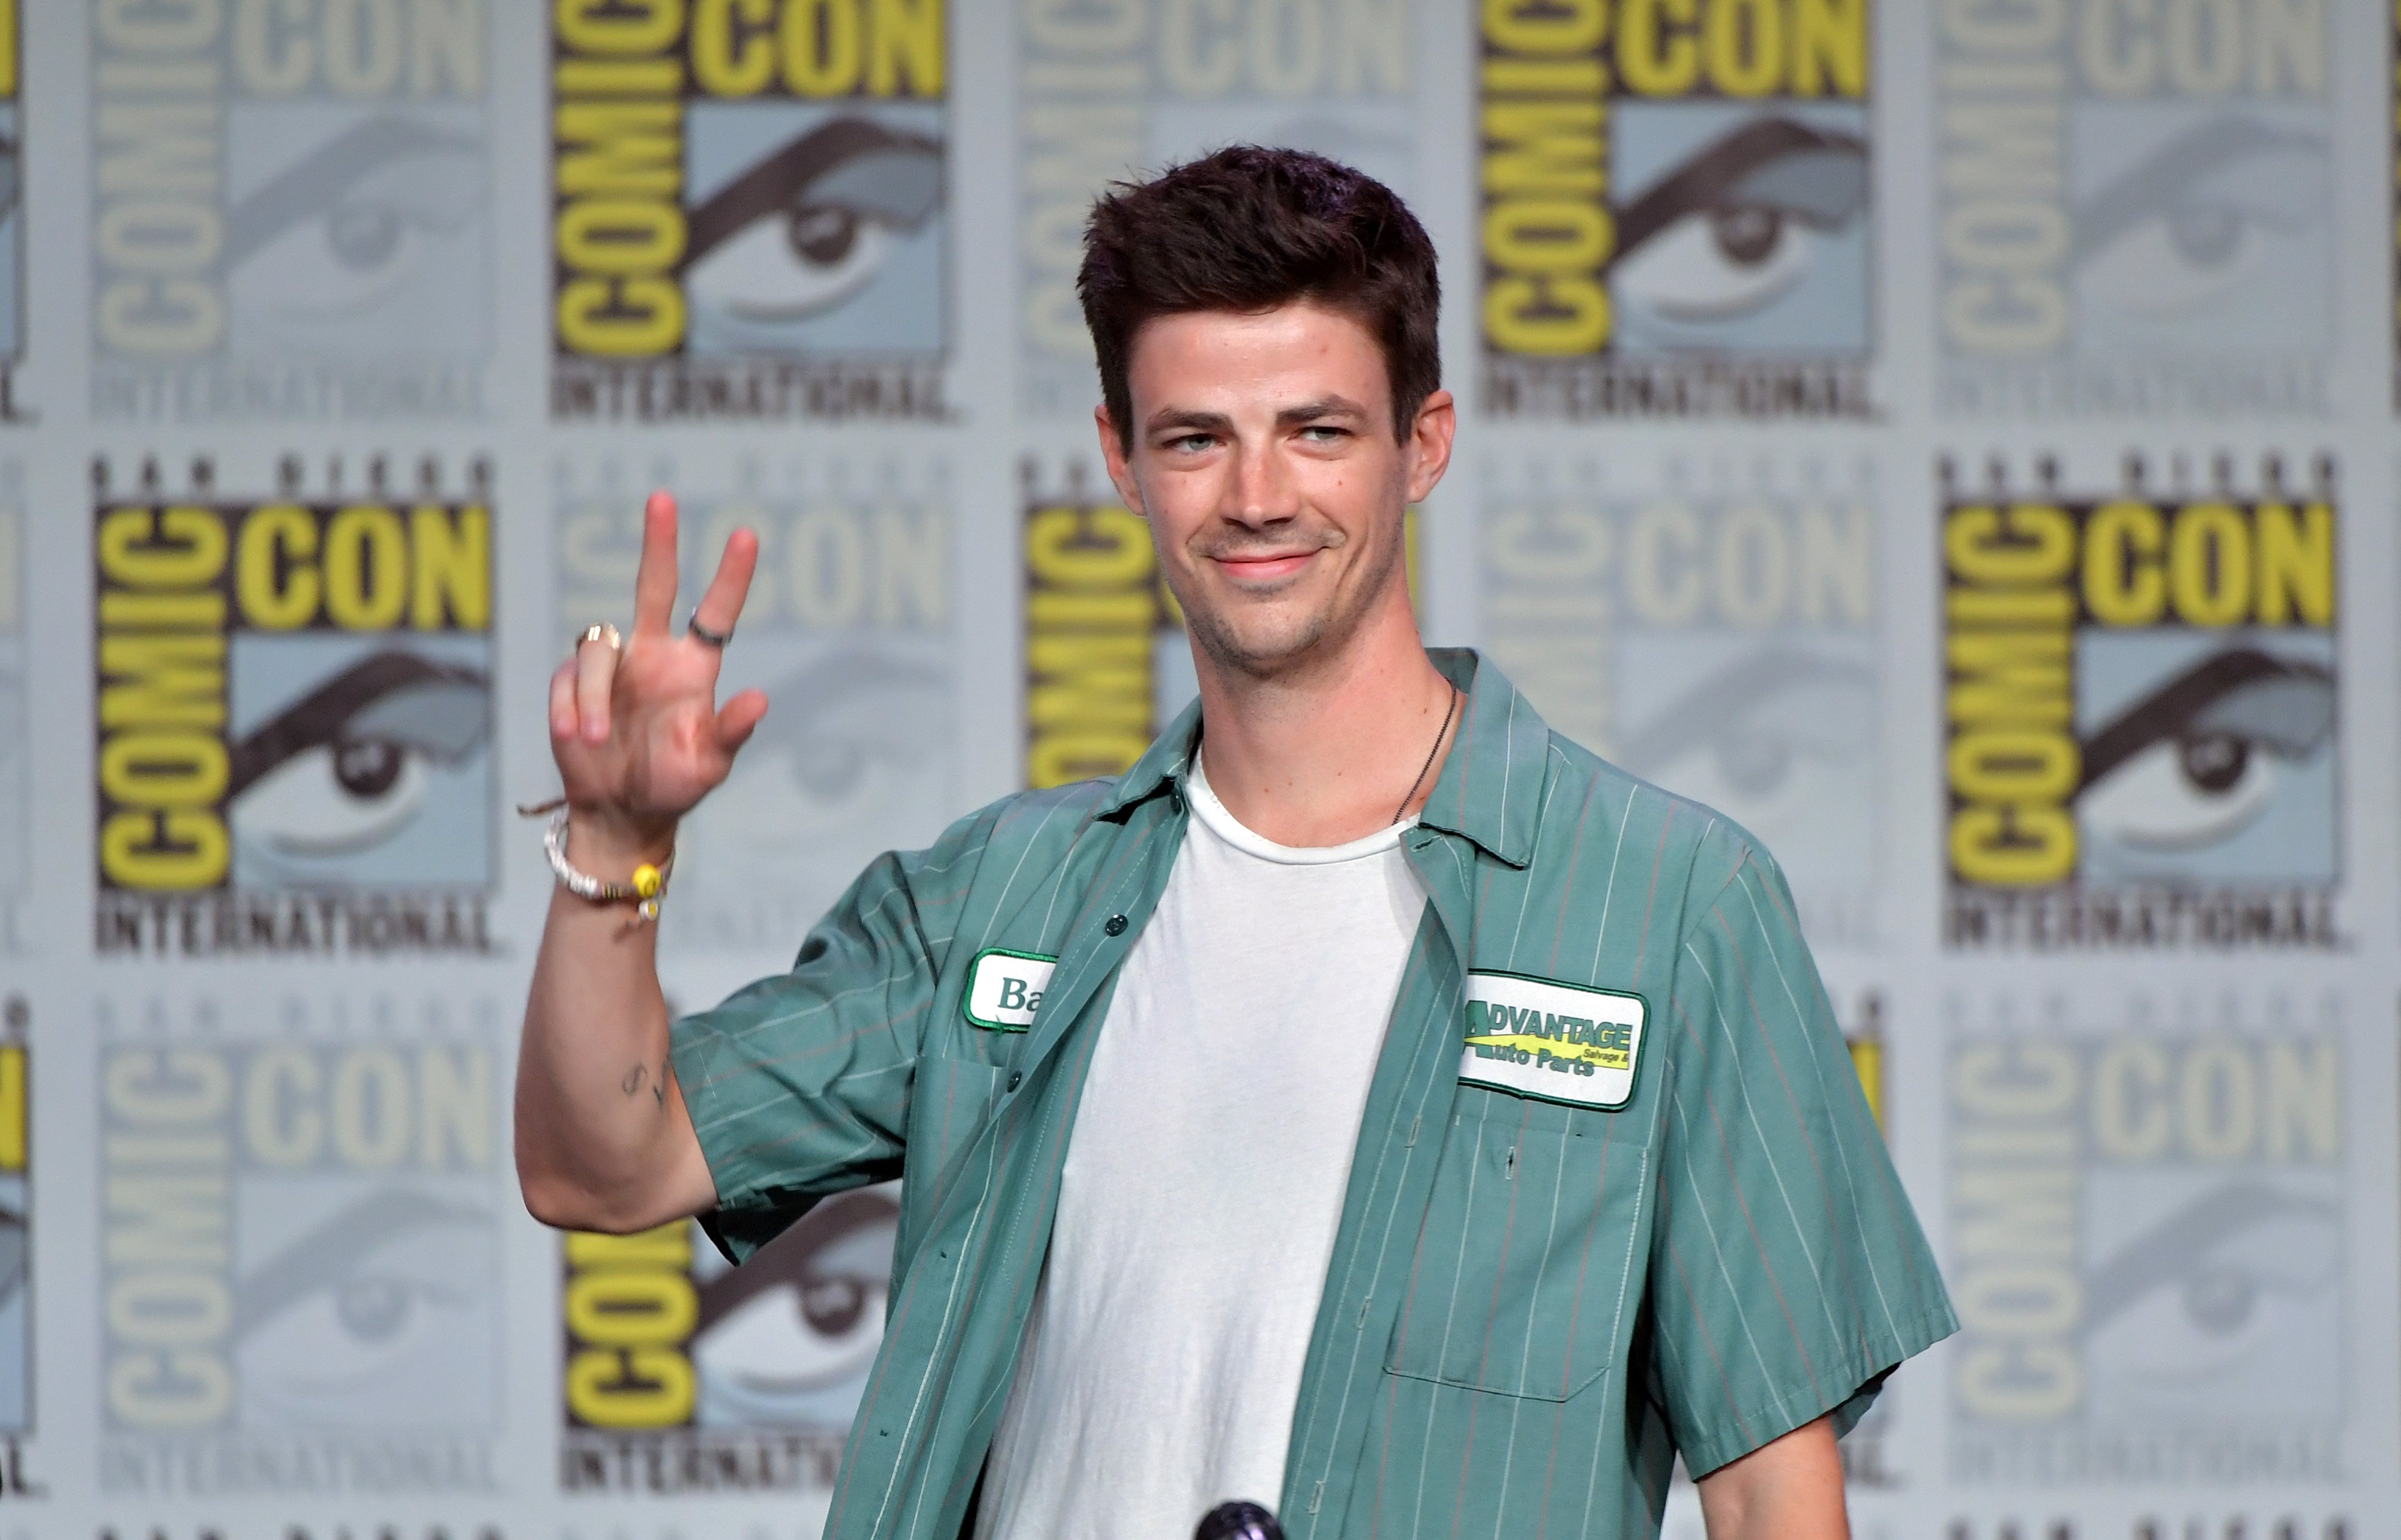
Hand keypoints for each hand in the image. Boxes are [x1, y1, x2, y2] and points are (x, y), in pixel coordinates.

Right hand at [549, 491, 766, 859]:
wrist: (621, 812)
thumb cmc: (673, 784)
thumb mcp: (709, 765)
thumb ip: (731, 733)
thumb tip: (760, 700)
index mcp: (693, 669)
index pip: (715, 613)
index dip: (731, 576)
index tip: (746, 534)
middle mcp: (652, 655)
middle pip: (653, 586)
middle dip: (659, 542)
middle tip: (664, 498)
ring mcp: (611, 667)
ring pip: (598, 649)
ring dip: (593, 695)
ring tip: (594, 739)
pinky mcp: (571, 683)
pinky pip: (566, 680)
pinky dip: (570, 709)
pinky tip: (576, 738)